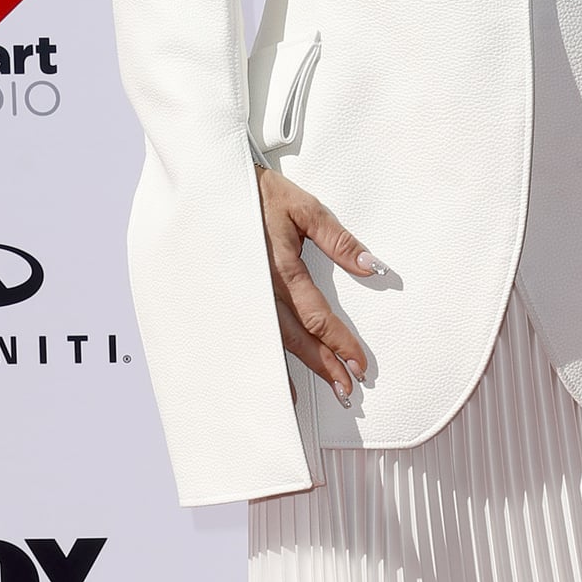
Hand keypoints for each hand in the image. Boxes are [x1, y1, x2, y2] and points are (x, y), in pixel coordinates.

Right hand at [257, 164, 381, 401]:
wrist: (211, 188)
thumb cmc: (259, 194)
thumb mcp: (304, 208)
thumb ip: (338, 240)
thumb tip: (370, 267)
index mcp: (282, 268)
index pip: (317, 316)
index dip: (339, 342)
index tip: (358, 363)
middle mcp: (261, 289)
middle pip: (297, 337)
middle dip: (324, 365)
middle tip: (347, 388)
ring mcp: (245, 296)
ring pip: (275, 341)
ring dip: (299, 369)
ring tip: (318, 392)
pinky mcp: (236, 297)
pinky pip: (253, 335)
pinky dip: (266, 362)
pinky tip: (274, 382)